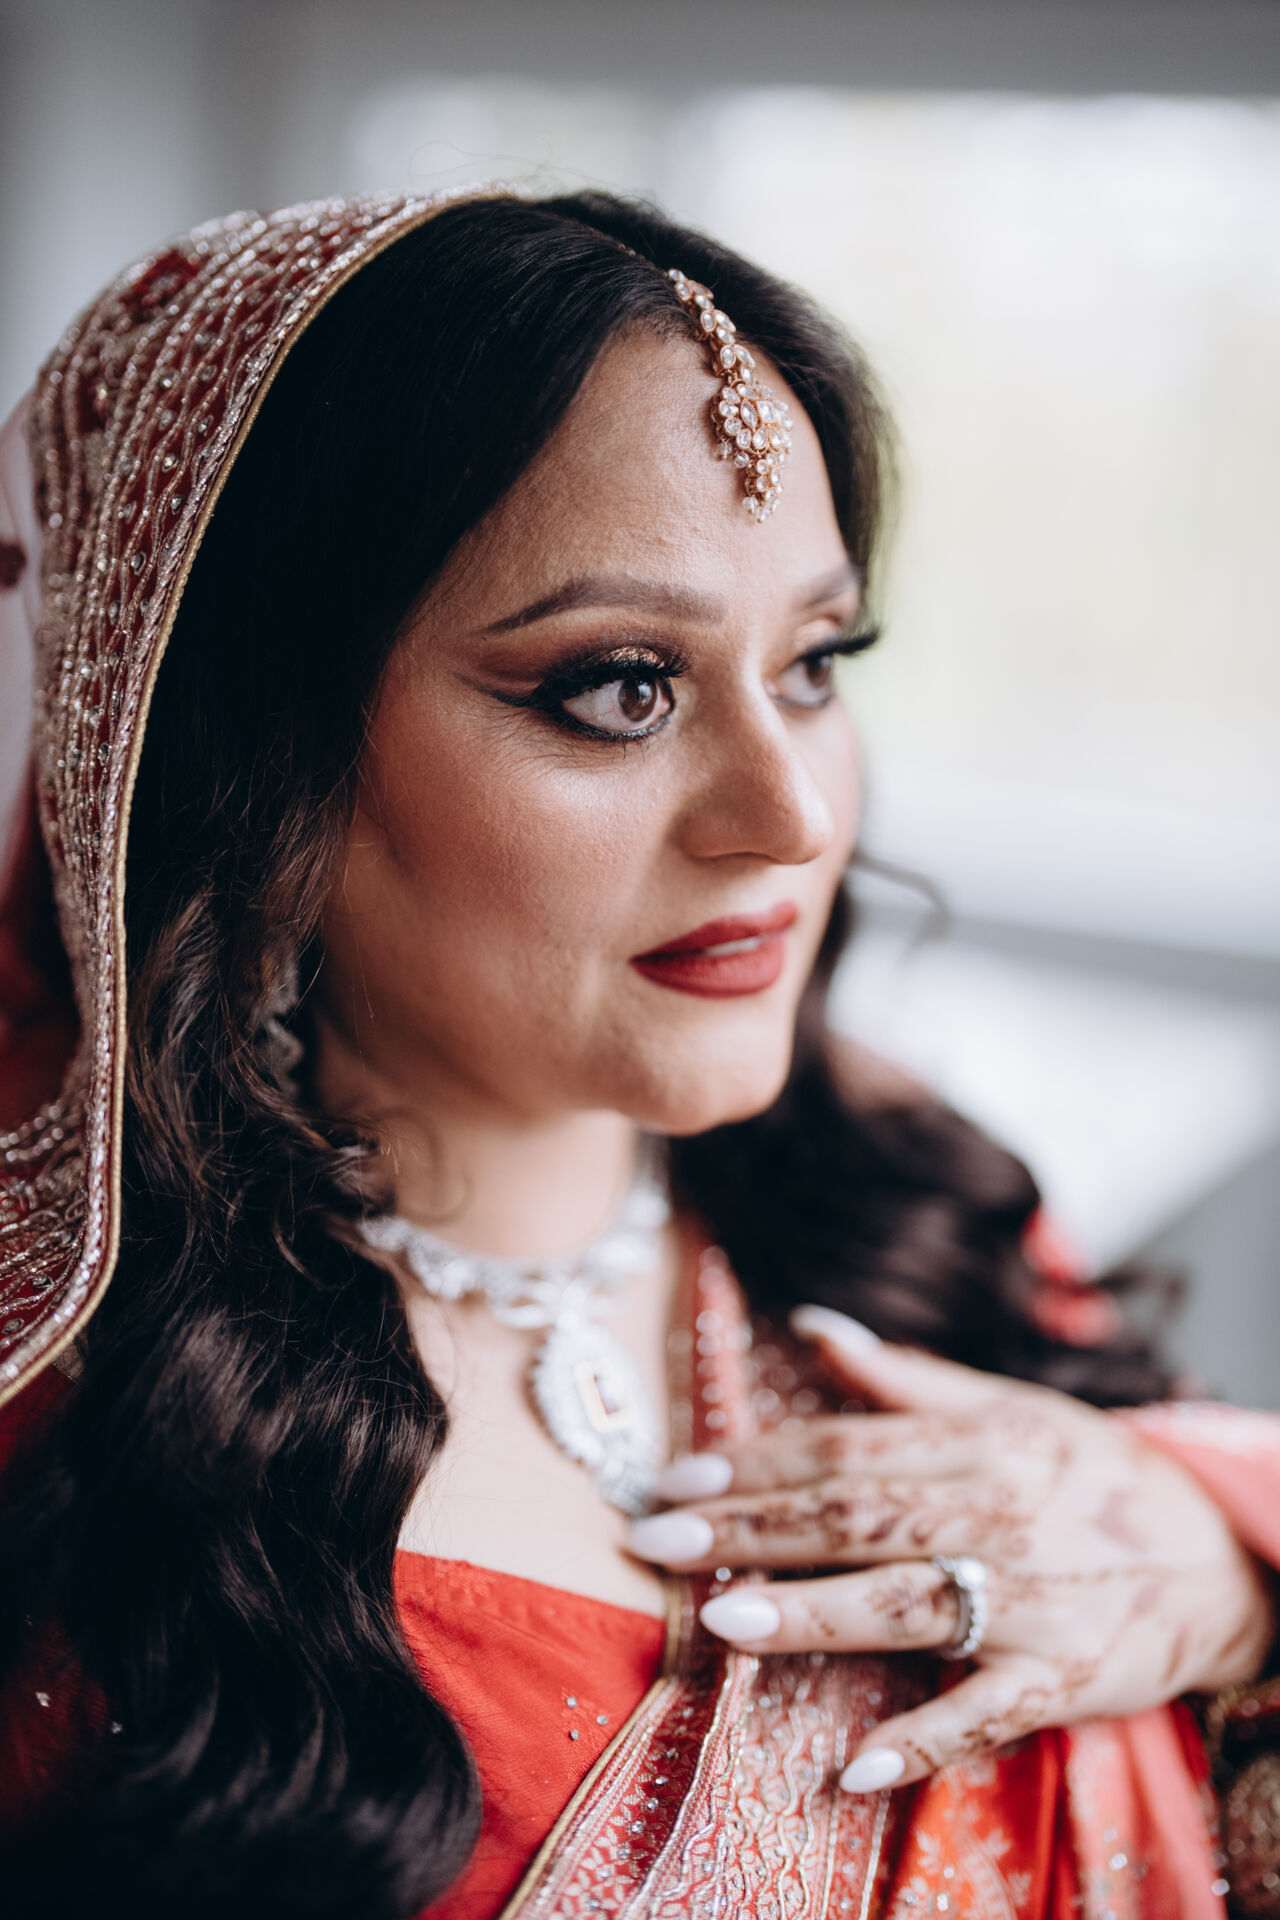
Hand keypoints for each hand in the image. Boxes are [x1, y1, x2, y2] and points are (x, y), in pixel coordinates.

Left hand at [628, 1305, 1273, 1793]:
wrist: (1221, 1550)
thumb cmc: (1094, 1476)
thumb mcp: (1008, 1407)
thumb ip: (902, 1377)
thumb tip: (808, 1323)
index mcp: (977, 1443)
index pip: (841, 1451)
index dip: (751, 1464)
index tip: (671, 1479)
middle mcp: (996, 1513)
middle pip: (852, 1519)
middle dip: (747, 1530)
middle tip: (655, 1543)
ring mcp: (1031, 1598)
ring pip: (905, 1602)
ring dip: (811, 1614)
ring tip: (722, 1621)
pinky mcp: (1065, 1676)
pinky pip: (986, 1712)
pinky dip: (925, 1738)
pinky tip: (856, 1766)